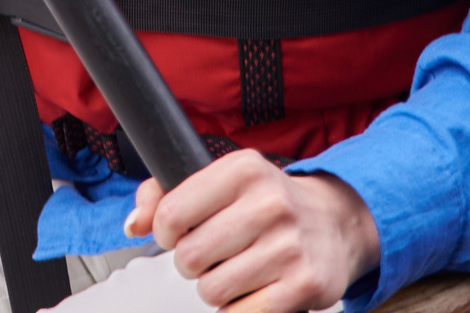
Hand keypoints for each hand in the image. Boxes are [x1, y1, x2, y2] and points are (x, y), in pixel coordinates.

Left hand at [127, 153, 378, 312]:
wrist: (335, 223)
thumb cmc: (266, 203)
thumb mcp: (219, 181)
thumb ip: (163, 195)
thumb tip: (134, 224)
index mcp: (243, 169)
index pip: (171, 213)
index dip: (166, 232)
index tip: (179, 233)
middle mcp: (270, 203)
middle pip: (190, 258)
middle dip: (193, 264)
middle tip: (214, 255)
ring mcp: (289, 246)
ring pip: (213, 290)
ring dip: (218, 288)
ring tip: (239, 270)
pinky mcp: (305, 284)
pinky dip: (239, 310)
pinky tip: (255, 290)